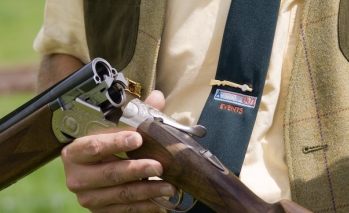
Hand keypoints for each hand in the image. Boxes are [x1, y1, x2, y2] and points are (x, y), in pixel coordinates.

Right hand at [61, 91, 175, 212]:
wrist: (89, 173)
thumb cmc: (105, 148)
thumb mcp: (114, 132)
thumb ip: (135, 114)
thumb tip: (157, 97)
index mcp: (76, 152)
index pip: (94, 146)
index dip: (115, 142)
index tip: (138, 138)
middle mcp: (77, 177)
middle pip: (110, 173)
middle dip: (137, 170)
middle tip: (160, 166)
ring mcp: (88, 197)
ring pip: (121, 194)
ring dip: (148, 191)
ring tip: (170, 187)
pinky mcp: (99, 211)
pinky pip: (125, 210)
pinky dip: (145, 207)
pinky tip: (161, 201)